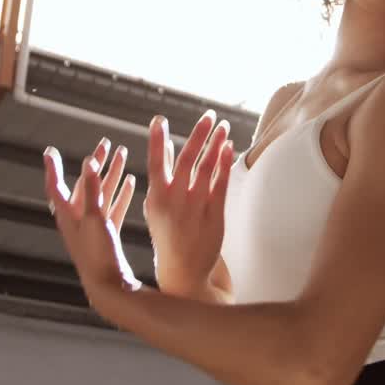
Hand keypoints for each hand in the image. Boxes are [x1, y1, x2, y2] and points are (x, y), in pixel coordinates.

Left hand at [43, 138, 140, 315]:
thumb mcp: (94, 218)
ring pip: (101, 194)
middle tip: (104, 144)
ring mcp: (92, 227)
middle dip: (95, 164)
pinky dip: (121, 194)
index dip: (54, 167)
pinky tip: (131, 182)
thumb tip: (88, 162)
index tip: (51, 150)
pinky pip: (113, 208)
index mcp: (67, 215)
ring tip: (123, 154)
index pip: (56, 185)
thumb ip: (93, 190)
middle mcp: (77, 219)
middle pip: (85, 184)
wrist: (108, 288)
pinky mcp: (106, 235)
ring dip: (111, 175)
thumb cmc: (97, 255)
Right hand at [143, 112, 233, 295]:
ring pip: (206, 170)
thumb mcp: (157, 205)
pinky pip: (221, 185)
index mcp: (156, 198)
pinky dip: (224, 165)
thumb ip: (163, 173)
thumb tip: (165, 143)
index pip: (155, 164)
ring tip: (222, 126)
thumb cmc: (168, 231)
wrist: (183, 269)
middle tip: (208, 116)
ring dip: (215, 145)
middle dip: (198, 135)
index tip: (159, 119)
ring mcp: (195, 209)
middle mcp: (174, 201)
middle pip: (187, 161)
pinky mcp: (214, 216)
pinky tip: (228, 147)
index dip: (157, 141)